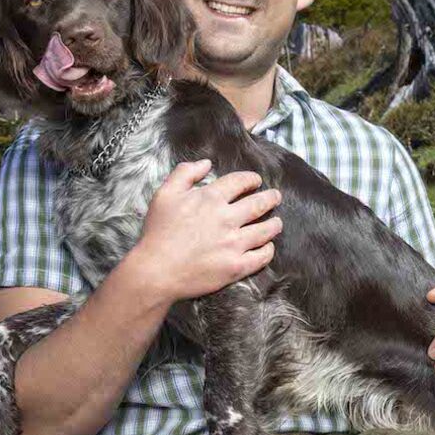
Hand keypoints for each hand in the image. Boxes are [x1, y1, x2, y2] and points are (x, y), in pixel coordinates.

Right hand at [127, 159, 281, 303]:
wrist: (156, 271)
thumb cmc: (158, 232)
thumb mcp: (164, 194)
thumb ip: (184, 173)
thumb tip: (206, 163)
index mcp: (210, 198)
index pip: (240, 182)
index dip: (251, 179)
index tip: (256, 181)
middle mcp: (227, 218)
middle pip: (259, 204)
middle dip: (271, 198)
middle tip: (276, 197)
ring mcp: (233, 244)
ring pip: (265, 230)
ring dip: (275, 224)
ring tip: (278, 222)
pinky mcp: (236, 267)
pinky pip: (261, 257)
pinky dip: (268, 250)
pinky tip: (268, 247)